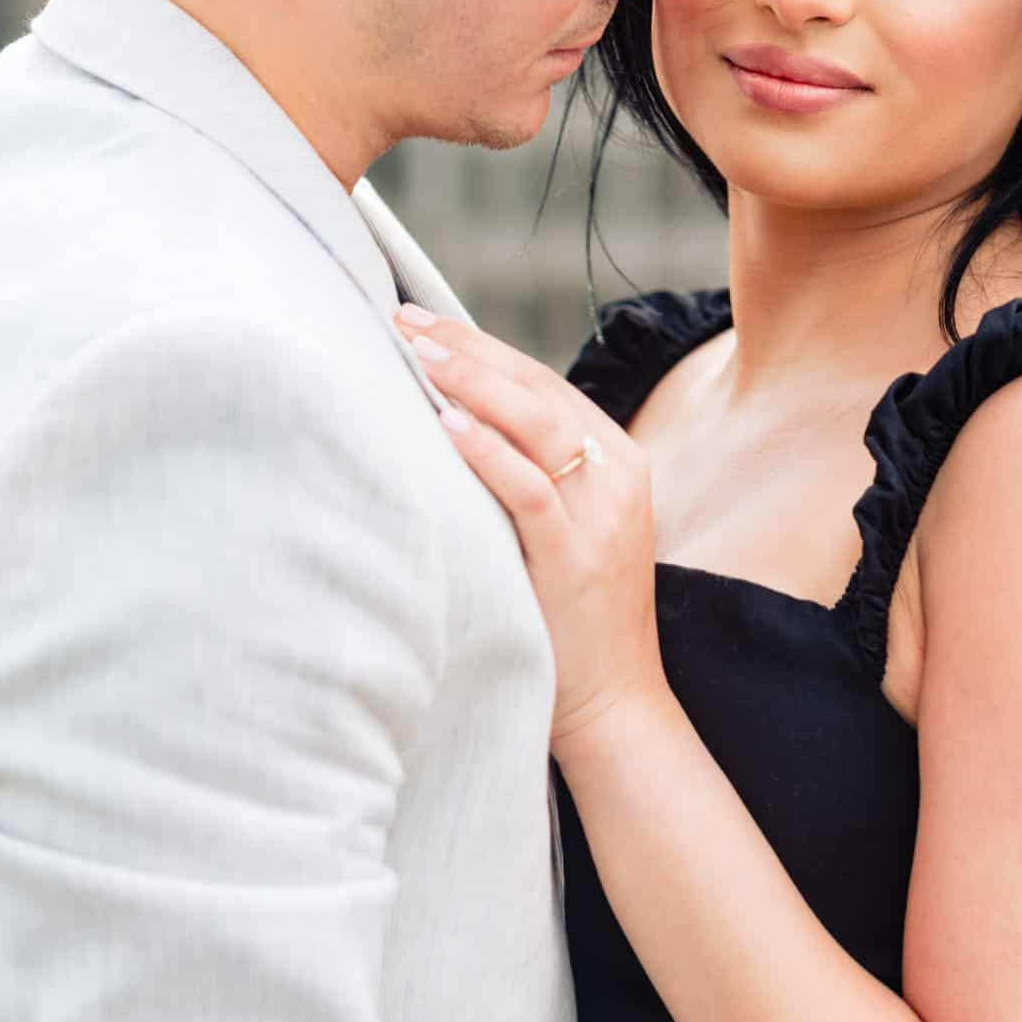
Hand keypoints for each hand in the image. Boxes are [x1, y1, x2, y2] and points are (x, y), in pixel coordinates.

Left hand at [393, 308, 665, 745]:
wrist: (615, 701)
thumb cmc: (573, 616)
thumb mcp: (568, 527)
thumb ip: (533, 475)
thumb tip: (455, 420)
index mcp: (618, 460)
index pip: (544, 384)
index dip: (482, 348)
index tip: (423, 323)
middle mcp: (617, 477)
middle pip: (537, 390)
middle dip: (467, 349)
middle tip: (403, 320)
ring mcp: (601, 516)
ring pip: (538, 424)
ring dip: (472, 383)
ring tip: (416, 354)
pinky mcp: (576, 558)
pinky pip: (531, 490)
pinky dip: (488, 452)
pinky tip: (445, 425)